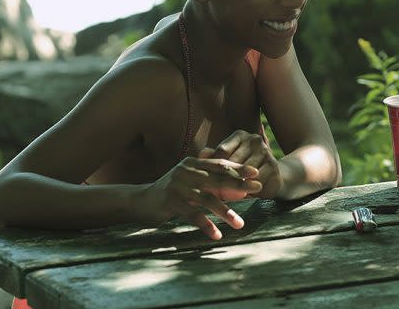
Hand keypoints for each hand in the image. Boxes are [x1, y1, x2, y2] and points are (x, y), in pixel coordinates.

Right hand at [138, 156, 261, 239]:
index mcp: (193, 163)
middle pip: (217, 179)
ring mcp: (177, 186)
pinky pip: (192, 215)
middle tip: (256, 191)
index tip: (257, 173)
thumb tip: (242, 187)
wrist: (142, 200)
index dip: (239, 168)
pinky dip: (206, 225)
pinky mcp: (170, 202)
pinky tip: (217, 235)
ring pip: (207, 199)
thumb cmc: (173, 191)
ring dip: (225, 212)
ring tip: (240, 223)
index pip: (220, 164)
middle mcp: (185, 171)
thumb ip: (212, 180)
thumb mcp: (191, 180)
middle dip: (239, 185)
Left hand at [210, 130, 283, 198]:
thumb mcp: (227, 161)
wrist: (270, 178)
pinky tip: (245, 195)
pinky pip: (255, 181)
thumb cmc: (243, 169)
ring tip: (228, 195)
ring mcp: (265, 151)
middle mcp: (254, 139)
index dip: (213, 167)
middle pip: (233, 162)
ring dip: (236, 186)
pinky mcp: (273, 165)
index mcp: (240, 135)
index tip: (205, 180)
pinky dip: (249, 190)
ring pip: (244, 173)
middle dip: (224, 179)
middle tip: (213, 192)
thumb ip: (213, 157)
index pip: (222, 151)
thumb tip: (201, 154)